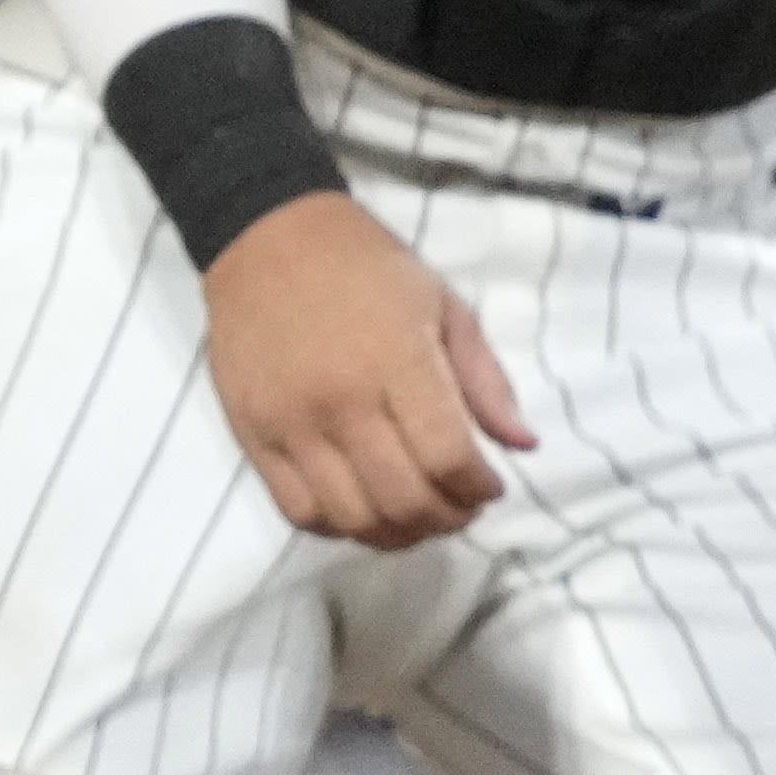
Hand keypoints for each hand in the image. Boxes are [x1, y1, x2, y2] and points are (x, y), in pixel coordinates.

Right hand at [201, 194, 534, 547]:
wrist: (268, 239)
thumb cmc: (368, 268)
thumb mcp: (445, 306)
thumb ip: (485, 380)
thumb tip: (523, 445)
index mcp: (397, 362)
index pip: (447, 457)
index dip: (478, 488)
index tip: (491, 487)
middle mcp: (340, 401)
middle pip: (402, 499)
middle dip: (446, 519)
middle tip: (461, 509)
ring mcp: (290, 424)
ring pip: (351, 517)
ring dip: (397, 534)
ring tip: (419, 518)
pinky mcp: (252, 436)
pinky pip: (298, 511)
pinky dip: (339, 527)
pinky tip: (365, 511)